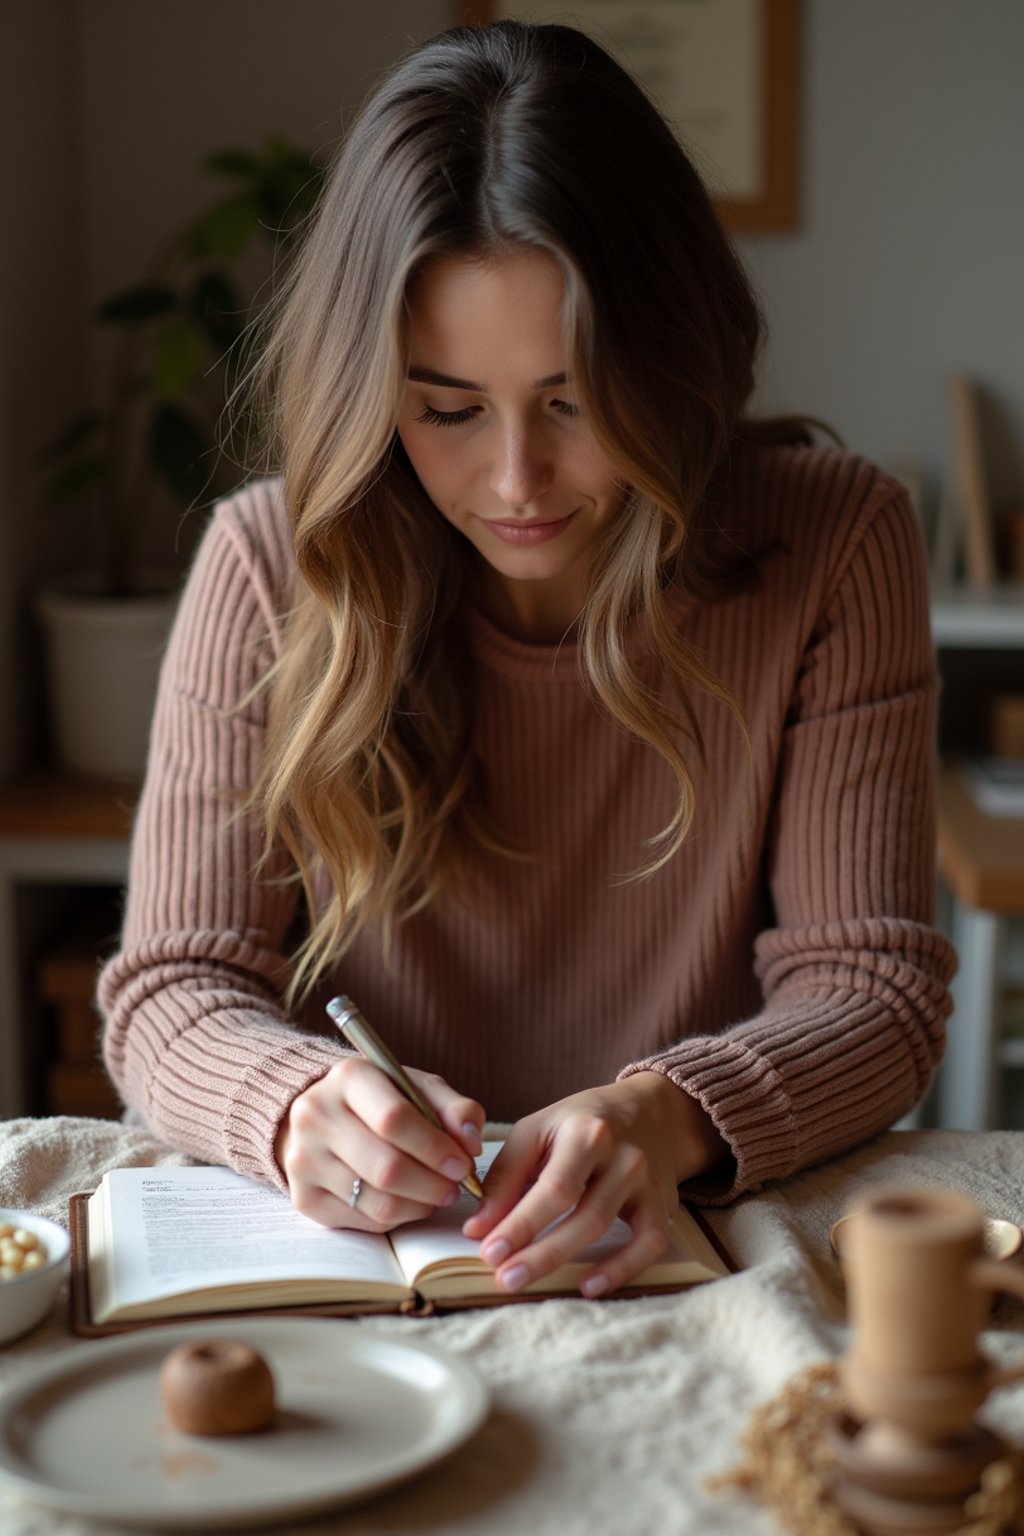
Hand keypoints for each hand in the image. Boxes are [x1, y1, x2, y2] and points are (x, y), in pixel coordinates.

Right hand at [275, 1058, 484, 1232]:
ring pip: (377, 1202)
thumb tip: (471, 1143)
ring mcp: (304, 1160)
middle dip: (433, 1184)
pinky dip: (397, 1218)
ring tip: (436, 1195)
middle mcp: (316, 1116)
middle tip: (455, 1187)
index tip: (463, 1163)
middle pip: (386, 1167)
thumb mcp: (418, 1088)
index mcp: (348, 1077)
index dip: (435, 1148)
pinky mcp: (303, 1197)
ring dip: (420, 1206)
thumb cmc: (381, 1100)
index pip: (393, 1119)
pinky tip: (408, 1201)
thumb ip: (454, 1108)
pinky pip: (363, 1222)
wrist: (321, 1116)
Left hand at [462, 1073, 727, 1297]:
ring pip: (605, 1228)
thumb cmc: (581, 1123)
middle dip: (539, 1251)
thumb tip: (479, 1227)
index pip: (553, 1186)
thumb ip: (507, 1175)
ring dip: (564, 1260)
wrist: (649, 1110)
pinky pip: (648, 1244)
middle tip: (503, 1278)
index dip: (520, 1222)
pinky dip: (621, 1269)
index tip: (488, 1251)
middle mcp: (622, 1155)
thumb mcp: (539, 1130)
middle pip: (581, 1212)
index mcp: (587, 1132)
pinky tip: (589, 1286)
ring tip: (527, 1281)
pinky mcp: (662, 1204)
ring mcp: (646, 1181)